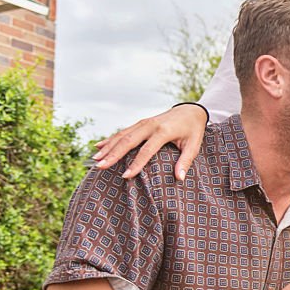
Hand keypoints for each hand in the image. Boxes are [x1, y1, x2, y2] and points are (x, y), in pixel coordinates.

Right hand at [93, 103, 208, 180]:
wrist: (190, 111)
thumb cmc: (193, 130)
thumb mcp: (194, 145)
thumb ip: (186, 161)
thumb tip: (180, 178)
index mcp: (163, 131)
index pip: (147, 150)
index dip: (136, 164)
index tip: (125, 176)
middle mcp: (150, 125)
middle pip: (128, 141)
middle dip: (113, 155)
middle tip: (100, 167)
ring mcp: (143, 123)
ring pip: (121, 135)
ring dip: (108, 147)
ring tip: (95, 160)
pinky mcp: (140, 123)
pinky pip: (123, 132)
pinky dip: (110, 139)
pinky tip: (98, 147)